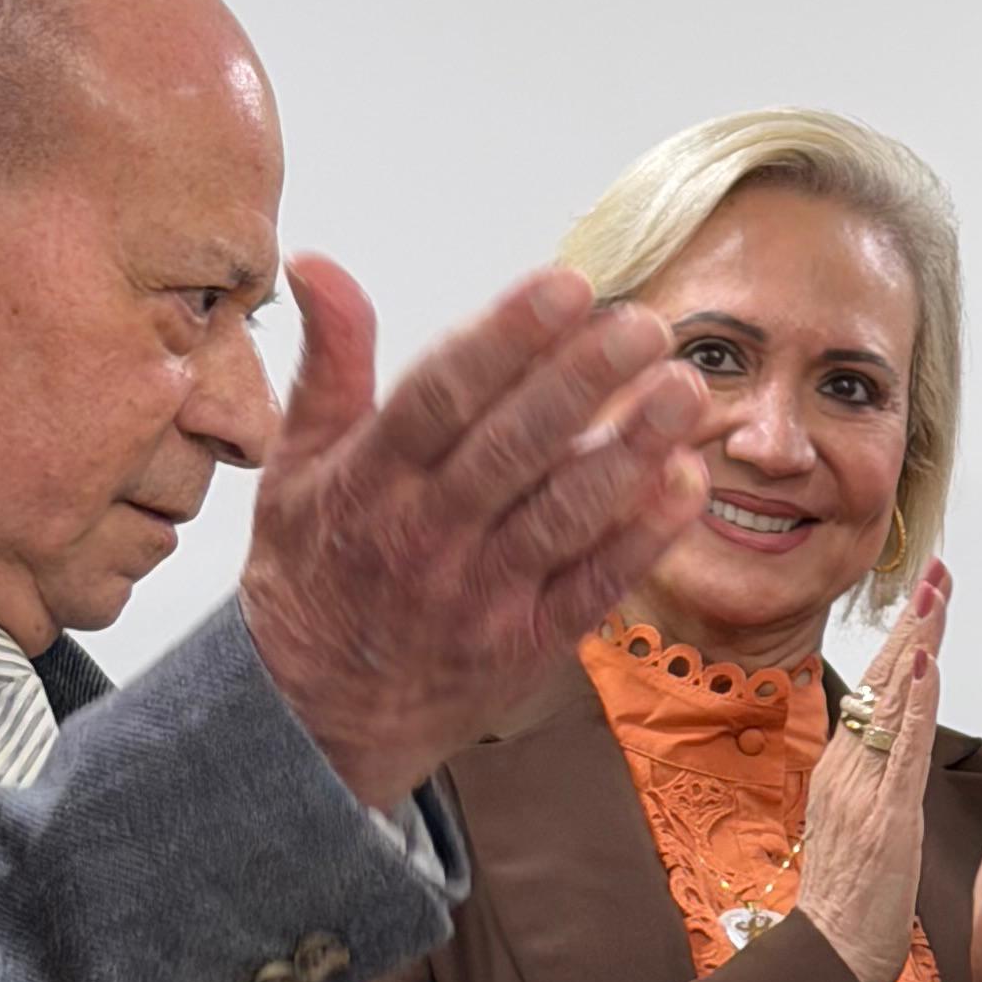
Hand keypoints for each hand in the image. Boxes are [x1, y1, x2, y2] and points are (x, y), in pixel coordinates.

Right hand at [239, 257, 707, 812]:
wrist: (312, 717)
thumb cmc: (315, 569)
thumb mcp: (296, 464)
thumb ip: (328, 363)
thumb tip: (318, 264)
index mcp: (369, 481)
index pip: (439, 396)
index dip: (504, 338)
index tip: (566, 283)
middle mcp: (424, 536)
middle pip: (511, 449)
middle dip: (582, 382)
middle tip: (646, 326)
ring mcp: (478, 595)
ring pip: (562, 516)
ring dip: (630, 453)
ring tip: (685, 392)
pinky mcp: (524, 645)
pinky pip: (591, 587)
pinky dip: (640, 538)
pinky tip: (685, 483)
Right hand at [791, 564, 946, 981]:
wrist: (831, 958)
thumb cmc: (850, 901)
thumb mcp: (858, 826)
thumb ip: (870, 780)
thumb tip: (885, 744)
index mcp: (842, 770)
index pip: (873, 690)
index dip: (900, 640)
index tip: (925, 595)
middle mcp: (846, 770)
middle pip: (879, 682)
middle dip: (911, 624)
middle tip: (937, 571)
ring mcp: (862, 791)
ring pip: (890, 704)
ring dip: (915, 645)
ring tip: (935, 596)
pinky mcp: (883, 818)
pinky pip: (900, 750)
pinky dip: (913, 705)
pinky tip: (926, 666)